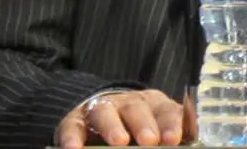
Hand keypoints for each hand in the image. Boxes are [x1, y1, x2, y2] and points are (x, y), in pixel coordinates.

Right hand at [55, 88, 191, 147]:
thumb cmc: (135, 129)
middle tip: (149, 140)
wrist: (99, 114)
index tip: (173, 139)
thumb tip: (170, 145)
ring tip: (119, 141)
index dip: (170, 124)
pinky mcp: (76, 121)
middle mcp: (128, 104)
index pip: (165, 111)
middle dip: (143, 124)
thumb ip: (163, 137)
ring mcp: (101, 109)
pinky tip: (74, 148)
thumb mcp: (154, 128)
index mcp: (153, 105)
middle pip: (136, 108)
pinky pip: (74, 126)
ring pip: (106, 112)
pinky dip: (73, 137)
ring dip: (112, 126)